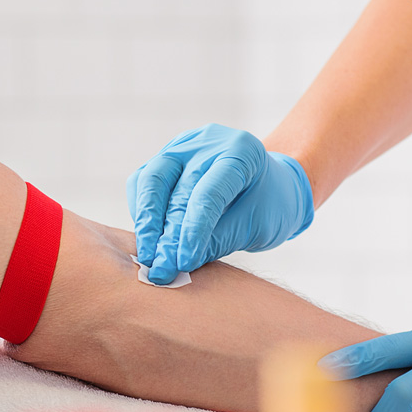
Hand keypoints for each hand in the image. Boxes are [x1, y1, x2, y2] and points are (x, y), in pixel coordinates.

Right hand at [127, 124, 313, 284]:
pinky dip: (142, 212)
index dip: (193, 231)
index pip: (209, 194)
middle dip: (166, 235)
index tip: (182, 263)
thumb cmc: (269, 206)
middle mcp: (208, 142)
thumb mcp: (255, 226)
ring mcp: (183, 146)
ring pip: (150, 180)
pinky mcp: (165, 157)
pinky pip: (142, 182)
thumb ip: (217, 241)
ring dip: (146, 222)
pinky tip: (147, 239)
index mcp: (241, 151)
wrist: (269, 186)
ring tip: (148, 257)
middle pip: (176, 188)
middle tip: (161, 270)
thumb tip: (174, 263)